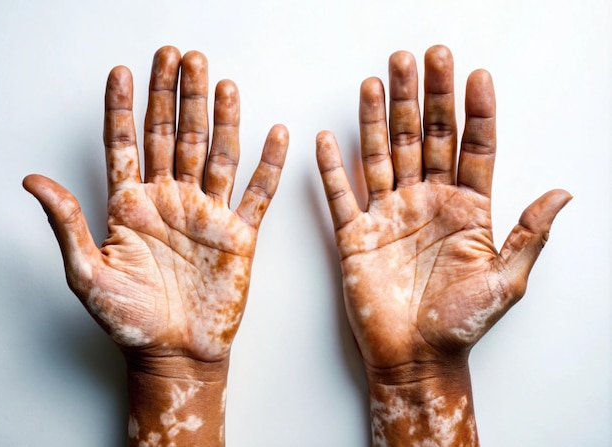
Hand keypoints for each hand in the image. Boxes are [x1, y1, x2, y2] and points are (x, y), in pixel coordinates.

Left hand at [24, 46, 287, 365]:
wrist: (174, 354)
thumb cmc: (129, 320)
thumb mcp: (87, 273)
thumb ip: (67, 223)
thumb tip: (32, 180)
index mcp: (132, 205)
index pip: (126, 144)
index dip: (123, 107)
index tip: (124, 71)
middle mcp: (171, 201)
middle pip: (175, 136)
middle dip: (176, 95)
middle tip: (181, 56)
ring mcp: (207, 215)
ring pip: (216, 154)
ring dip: (219, 117)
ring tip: (219, 81)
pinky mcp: (239, 236)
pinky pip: (258, 193)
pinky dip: (268, 164)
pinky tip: (274, 134)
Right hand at [317, 45, 569, 445]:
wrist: (416, 357)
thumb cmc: (461, 323)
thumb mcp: (506, 281)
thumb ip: (529, 234)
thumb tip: (562, 193)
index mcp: (466, 209)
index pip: (473, 148)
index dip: (475, 112)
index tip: (475, 75)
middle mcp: (427, 202)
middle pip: (424, 138)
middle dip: (423, 97)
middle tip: (421, 57)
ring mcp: (389, 215)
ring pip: (383, 155)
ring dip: (378, 118)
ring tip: (378, 80)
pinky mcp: (356, 234)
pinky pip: (342, 195)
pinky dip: (333, 168)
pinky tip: (328, 138)